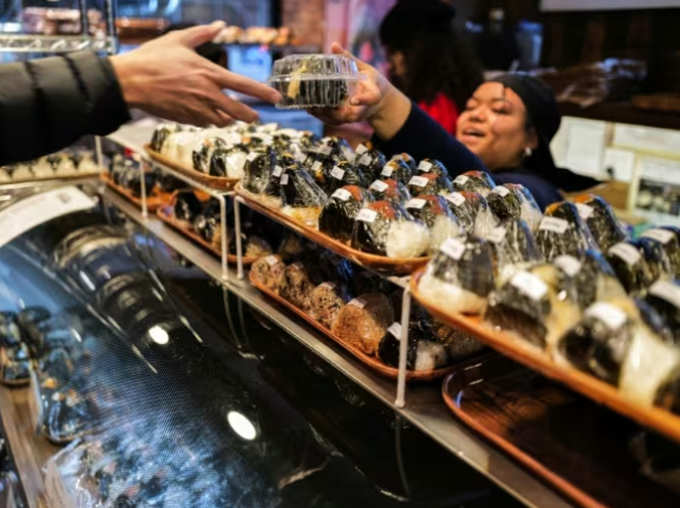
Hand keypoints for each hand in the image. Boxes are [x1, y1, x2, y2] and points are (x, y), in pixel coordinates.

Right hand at [110, 21, 280, 126]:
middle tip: (255, 116)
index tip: (277, 98)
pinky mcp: (186, 119)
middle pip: (240, 112)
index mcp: (210, 74)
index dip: (263, 93)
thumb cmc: (153, 58)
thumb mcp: (179, 40)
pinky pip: (205, 123)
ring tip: (228, 113)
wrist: (130, 82)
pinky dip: (208, 119)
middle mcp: (207, 95)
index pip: (244, 86)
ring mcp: (197, 110)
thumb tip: (220, 25)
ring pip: (223, 120)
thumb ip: (203, 33)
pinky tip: (205, 113)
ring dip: (228, 118)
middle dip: (251, 115)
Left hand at [308, 43, 410, 140]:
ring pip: (341, 120)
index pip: (371, 99)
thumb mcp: (363, 68)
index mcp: (373, 94)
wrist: (377, 100)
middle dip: (335, 112)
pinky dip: (322, 117)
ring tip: (309, 107)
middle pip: (351, 115)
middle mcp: (364, 108)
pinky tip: (310, 110)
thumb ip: (349, 59)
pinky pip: (335, 121)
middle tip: (319, 105)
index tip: (353, 100)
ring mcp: (355, 116)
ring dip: (325, 116)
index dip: (363, 100)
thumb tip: (334, 45)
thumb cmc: (369, 81)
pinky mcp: (347, 119)